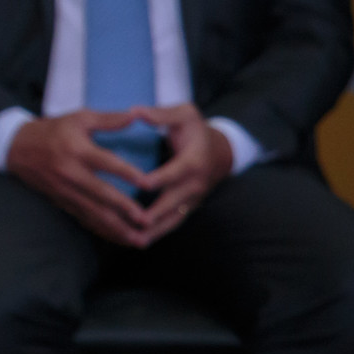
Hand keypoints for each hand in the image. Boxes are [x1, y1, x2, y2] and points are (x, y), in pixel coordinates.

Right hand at [6, 111, 152, 247]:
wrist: (15, 147)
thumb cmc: (52, 130)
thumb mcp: (79, 118)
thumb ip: (108, 120)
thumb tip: (136, 116)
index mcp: (77, 150)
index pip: (105, 163)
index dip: (127, 173)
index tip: (147, 183)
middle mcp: (71, 173)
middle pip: (101, 195)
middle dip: (124, 209)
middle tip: (147, 220)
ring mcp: (65, 191)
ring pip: (94, 213)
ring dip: (116, 228)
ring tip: (138, 239)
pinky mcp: (62, 201)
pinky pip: (84, 219)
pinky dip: (102, 230)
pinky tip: (118, 238)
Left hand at [129, 104, 230, 244]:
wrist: (218, 151)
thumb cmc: (194, 129)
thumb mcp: (184, 114)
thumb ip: (161, 114)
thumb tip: (135, 112)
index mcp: (193, 160)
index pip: (177, 171)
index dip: (161, 177)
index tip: (142, 183)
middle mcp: (195, 184)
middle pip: (175, 201)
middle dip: (157, 213)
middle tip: (136, 222)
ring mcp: (192, 199)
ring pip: (174, 218)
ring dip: (156, 231)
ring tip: (134, 241)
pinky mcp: (187, 207)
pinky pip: (172, 223)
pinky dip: (157, 234)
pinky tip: (136, 242)